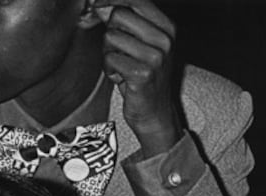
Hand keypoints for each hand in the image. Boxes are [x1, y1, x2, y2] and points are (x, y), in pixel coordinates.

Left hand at [95, 0, 181, 156]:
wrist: (156, 114)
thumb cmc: (145, 77)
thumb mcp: (141, 44)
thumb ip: (125, 22)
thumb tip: (99, 5)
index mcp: (167, 28)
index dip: (110, 1)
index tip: (98, 7)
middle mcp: (165, 40)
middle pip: (119, 14)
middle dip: (110, 32)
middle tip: (119, 51)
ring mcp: (156, 57)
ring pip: (111, 37)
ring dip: (109, 54)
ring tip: (122, 67)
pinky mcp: (143, 74)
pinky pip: (110, 59)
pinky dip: (110, 70)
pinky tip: (122, 79)